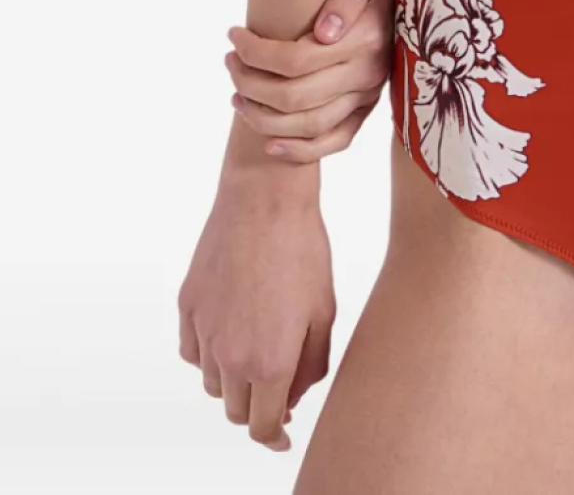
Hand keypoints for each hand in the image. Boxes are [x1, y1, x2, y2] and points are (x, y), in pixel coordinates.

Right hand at [178, 160, 334, 450]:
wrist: (264, 200)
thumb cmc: (303, 250)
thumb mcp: (323, 311)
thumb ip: (310, 366)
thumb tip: (291, 397)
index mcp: (269, 363)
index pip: (263, 427)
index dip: (275, 437)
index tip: (283, 436)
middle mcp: (229, 357)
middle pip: (237, 411)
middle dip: (258, 406)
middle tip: (279, 386)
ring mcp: (204, 333)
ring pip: (214, 384)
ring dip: (235, 381)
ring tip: (259, 348)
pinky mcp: (187, 308)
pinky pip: (194, 352)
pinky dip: (211, 354)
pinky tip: (233, 329)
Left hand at [225, 0, 396, 163]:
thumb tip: (324, 32)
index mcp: (367, 37)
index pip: (296, 59)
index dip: (255, 53)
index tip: (234, 36)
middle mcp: (370, 71)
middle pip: (295, 96)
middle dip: (250, 83)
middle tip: (230, 63)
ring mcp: (369, 95)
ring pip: (309, 125)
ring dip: (263, 118)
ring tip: (237, 96)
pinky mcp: (368, 109)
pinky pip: (336, 142)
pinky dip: (300, 152)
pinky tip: (269, 145)